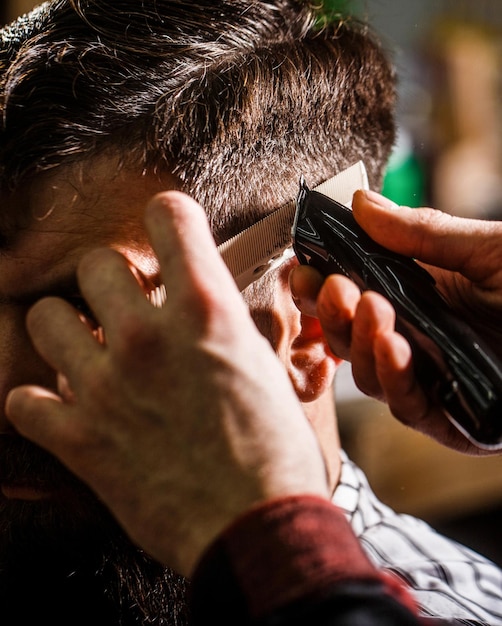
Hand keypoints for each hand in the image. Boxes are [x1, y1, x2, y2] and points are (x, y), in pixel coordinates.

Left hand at [6, 191, 328, 574]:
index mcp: (207, 313)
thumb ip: (230, 329)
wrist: (258, 528)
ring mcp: (107, 386)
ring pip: (46, 318)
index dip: (168, 218)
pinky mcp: (80, 439)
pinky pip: (23, 400)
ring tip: (87, 351)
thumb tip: (214, 307)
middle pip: (95, 263)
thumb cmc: (275, 453)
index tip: (167, 234)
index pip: (170, 217)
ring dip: (66, 330)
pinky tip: (64, 408)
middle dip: (111, 280)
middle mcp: (149, 336)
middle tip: (126, 307)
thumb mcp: (266, 371)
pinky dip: (39, 402)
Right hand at [290, 189, 501, 453]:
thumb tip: (358, 202)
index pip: (354, 297)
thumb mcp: (485, 248)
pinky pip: (410, 408)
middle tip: (333, 288)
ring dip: (360, 345)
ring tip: (371, 311)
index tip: (303, 267)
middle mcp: (419, 342)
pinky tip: (394, 346)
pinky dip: (395, 379)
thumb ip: (420, 233)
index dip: (322, 286)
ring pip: (371, 377)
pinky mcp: (456, 420)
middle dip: (333, 315)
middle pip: (351, 340)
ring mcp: (436, 382)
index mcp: (419, 300)